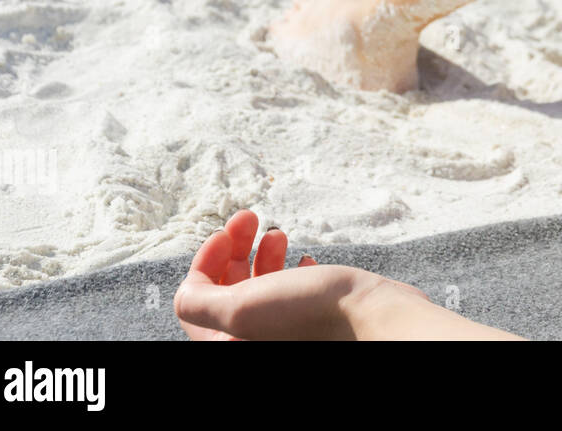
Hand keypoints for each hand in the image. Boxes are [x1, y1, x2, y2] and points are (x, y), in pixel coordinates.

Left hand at [173, 209, 428, 340]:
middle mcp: (255, 340)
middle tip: (249, 218)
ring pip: (261, 286)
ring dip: (263, 254)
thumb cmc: (309, 315)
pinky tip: (305, 261)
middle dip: (235, 249)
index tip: (225, 233)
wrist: (373, 318)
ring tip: (279, 234)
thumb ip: (198, 302)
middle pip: (228, 290)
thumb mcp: (237, 307)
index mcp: (229, 343)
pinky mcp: (314, 319)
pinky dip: (292, 270)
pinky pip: (292, 293)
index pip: (195, 302)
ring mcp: (285, 331)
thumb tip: (188, 291)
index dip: (205, 261)